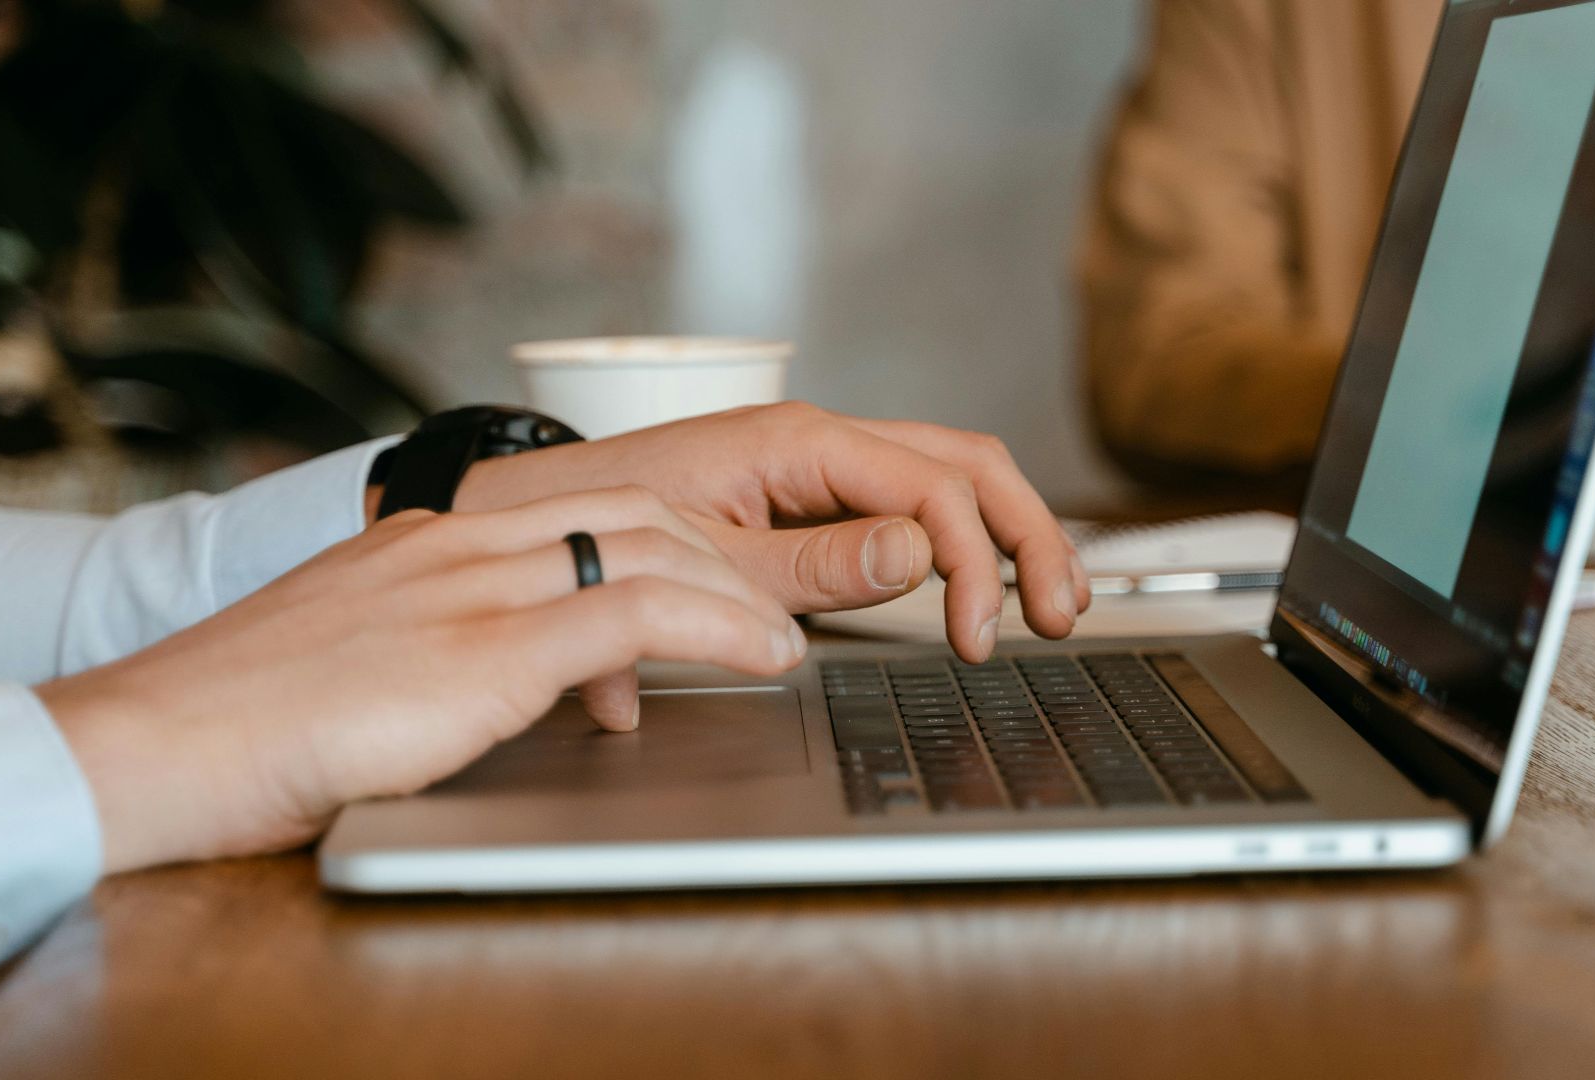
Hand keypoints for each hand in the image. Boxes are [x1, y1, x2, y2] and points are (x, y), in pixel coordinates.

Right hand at [36, 489, 803, 873]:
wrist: (155, 742)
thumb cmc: (240, 723)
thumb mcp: (352, 661)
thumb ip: (428, 650)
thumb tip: (490, 685)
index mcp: (424, 541)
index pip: (577, 505)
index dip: (666, 537)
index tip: (712, 574)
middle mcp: (455, 545)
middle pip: (631, 510)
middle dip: (718, 553)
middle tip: (767, 604)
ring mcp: (469, 590)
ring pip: (646, 546)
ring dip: (737, 588)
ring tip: (782, 637)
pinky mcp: (482, 650)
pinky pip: (634, 614)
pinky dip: (717, 627)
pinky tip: (762, 655)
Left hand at [456, 403, 1090, 661]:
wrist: (535, 512)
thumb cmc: (601, 523)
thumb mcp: (708, 556)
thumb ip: (814, 564)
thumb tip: (917, 556)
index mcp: (799, 441)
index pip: (930, 488)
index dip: (973, 563)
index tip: (974, 637)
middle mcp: (820, 440)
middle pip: (966, 464)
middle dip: (1028, 534)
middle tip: (1059, 613)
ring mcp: (820, 464)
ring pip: (951, 474)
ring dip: (1011, 531)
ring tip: (1050, 598)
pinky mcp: (812, 494)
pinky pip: (912, 499)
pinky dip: (965, 537)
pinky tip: (988, 578)